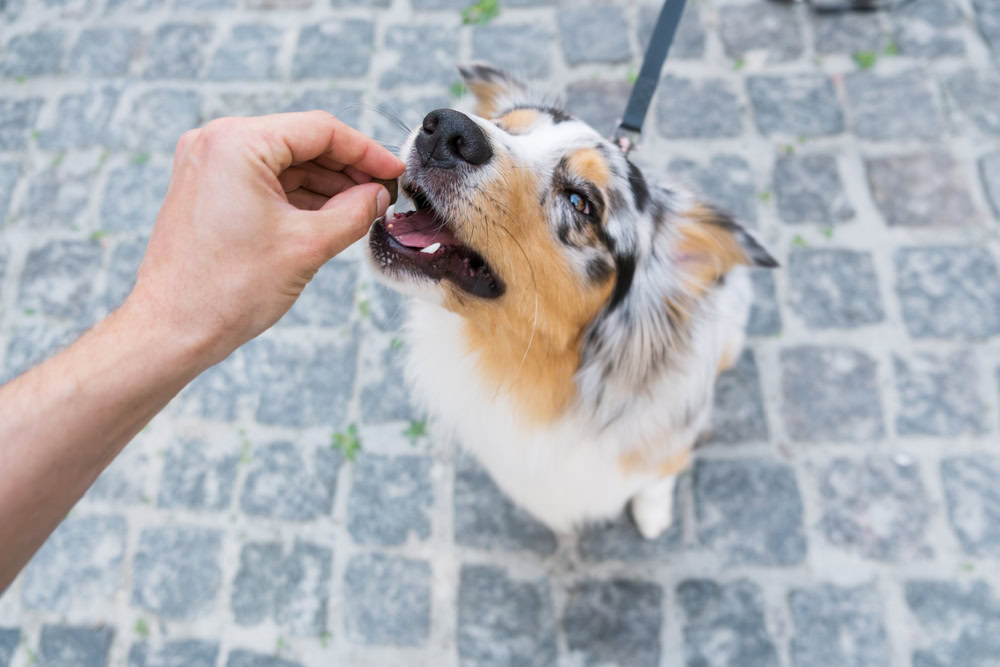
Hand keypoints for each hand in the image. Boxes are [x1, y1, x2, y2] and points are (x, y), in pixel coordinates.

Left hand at [125, 111, 403, 367]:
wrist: (172, 329)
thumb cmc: (227, 290)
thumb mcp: (308, 246)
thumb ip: (354, 212)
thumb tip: (377, 196)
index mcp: (237, 143)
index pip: (320, 130)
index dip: (366, 152)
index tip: (394, 172)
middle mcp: (215, 142)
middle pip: (301, 142)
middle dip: (346, 169)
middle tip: (382, 195)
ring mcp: (206, 164)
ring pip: (284, 161)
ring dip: (324, 183)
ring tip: (361, 209)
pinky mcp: (205, 188)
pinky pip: (264, 179)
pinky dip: (297, 195)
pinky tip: (329, 215)